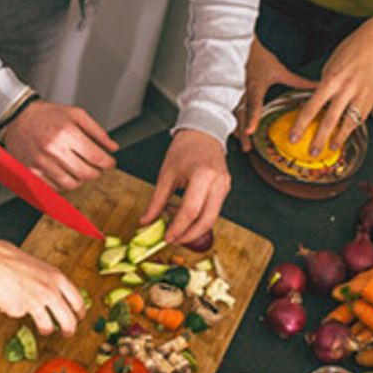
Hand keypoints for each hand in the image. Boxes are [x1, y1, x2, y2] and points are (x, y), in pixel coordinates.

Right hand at [0, 235, 83, 336]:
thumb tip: (55, 293)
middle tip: (67, 333)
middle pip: (68, 319)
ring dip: (47, 330)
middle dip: (69, 329)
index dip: (79, 312)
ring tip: (44, 330)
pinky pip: (22, 316)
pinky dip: (18, 312)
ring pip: (48, 326)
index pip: (77, 300)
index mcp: (57, 277)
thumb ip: (48, 281)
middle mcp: (50, 291)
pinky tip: (11, 301)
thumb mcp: (39, 266)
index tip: (78, 317)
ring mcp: (35, 302)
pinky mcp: (20, 311)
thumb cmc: (10, 259)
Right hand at [1, 101, 118, 190]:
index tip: (110, 163)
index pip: (96, 157)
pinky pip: (54, 188)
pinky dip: (64, 184)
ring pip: (71, 184)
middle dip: (97, 173)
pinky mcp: (31, 172)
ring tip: (82, 171)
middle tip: (97, 168)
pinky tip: (66, 173)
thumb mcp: (75, 114)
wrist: (17, 118)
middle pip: (85, 174)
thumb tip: (112, 147)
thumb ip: (97, 131)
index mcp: (66, 133)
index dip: (108, 163)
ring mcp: (41, 163)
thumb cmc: (47, 115)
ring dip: (81, 181)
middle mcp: (53, 149)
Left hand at [141, 130, 229, 244]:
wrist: (203, 132)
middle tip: (173, 240)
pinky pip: (214, 210)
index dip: (178, 228)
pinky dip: (200, 218)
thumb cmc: (185, 148)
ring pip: (213, 218)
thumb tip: (146, 220)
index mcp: (202, 175)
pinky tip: (187, 217)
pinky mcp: (226, 188)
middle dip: (189, 235)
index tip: (167, 237)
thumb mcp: (166, 173)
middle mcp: (218, 182)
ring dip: (195, 229)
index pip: (190, 211)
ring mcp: (225, 186)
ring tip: (178, 230)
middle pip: (206, 220)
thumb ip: (157, 200)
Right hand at [234, 38, 317, 151]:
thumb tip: (316, 86)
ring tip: (243, 145)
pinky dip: (233, 122)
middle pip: (241, 115)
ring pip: (235, 114)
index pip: (254, 104)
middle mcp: (244, 92)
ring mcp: (237, 94)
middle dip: (243, 132)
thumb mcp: (280, 70)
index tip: (251, 131)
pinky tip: (236, 132)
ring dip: (237, 129)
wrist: (241, 46)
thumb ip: (298, 82)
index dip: (252, 118)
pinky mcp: (234, 95)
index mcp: (255, 86)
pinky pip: (232, 111)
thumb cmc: (260, 57)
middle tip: (247, 146)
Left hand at [291, 24, 372, 156]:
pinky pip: (361, 117)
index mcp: (331, 79)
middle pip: (330, 119)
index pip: (312, 107)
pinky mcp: (372, 98)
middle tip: (312, 152)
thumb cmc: (350, 51)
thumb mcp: (330, 65)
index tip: (294, 136)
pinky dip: (353, 127)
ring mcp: (361, 95)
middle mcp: (346, 89)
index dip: (302, 124)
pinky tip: (347, 134)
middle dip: (319, 138)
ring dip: (339, 138)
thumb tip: (316, 101)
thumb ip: (324, 85)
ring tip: (332, 148)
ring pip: (349, 123)